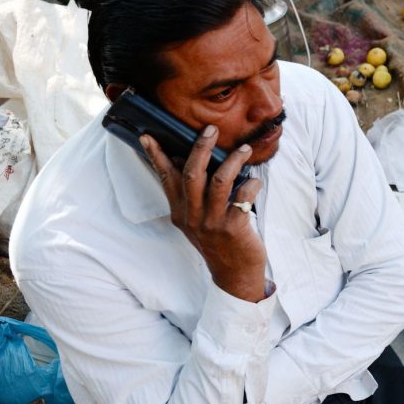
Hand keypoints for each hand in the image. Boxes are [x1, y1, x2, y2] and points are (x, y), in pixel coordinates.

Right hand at [142, 127, 266, 301]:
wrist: (234, 273)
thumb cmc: (219, 240)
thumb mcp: (196, 220)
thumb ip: (192, 196)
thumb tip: (191, 162)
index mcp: (179, 212)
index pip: (166, 178)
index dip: (157, 157)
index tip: (148, 136)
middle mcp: (192, 216)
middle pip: (192, 174)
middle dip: (201, 148)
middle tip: (211, 129)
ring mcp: (212, 222)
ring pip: (220, 181)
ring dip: (234, 161)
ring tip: (246, 149)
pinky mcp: (233, 228)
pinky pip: (243, 197)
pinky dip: (251, 184)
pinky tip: (255, 181)